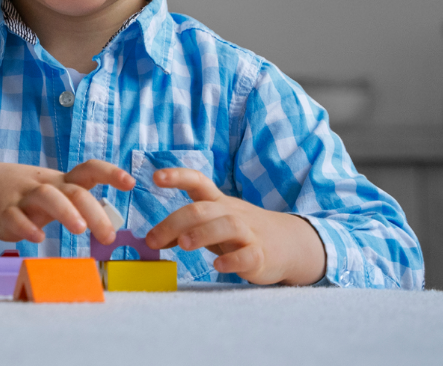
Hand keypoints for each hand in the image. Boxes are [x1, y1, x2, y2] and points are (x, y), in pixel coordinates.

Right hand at [0, 159, 134, 244]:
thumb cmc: (27, 193)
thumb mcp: (53, 193)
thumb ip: (78, 204)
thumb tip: (109, 221)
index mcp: (61, 181)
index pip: (89, 170)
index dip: (110, 173)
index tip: (130, 183)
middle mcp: (46, 185)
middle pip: (74, 191)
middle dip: (94, 211)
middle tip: (109, 235)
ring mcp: (24, 197)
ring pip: (47, 197)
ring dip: (66, 212)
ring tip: (80, 230)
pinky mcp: (4, 212)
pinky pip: (15, 217)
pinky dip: (26, 228)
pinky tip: (37, 238)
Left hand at [144, 167, 325, 285]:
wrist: (289, 244)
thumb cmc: (241, 233)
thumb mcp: (212, 225)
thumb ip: (184, 229)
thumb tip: (152, 238)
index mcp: (218, 202)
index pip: (198, 181)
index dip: (177, 176)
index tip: (155, 177)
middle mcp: (232, 213)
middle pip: (203, 209)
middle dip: (175, 222)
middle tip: (152, 240)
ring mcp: (249, 233)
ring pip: (227, 226)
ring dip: (202, 234)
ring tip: (183, 245)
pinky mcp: (261, 255)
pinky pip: (248, 255)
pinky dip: (232, 260)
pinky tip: (218, 267)